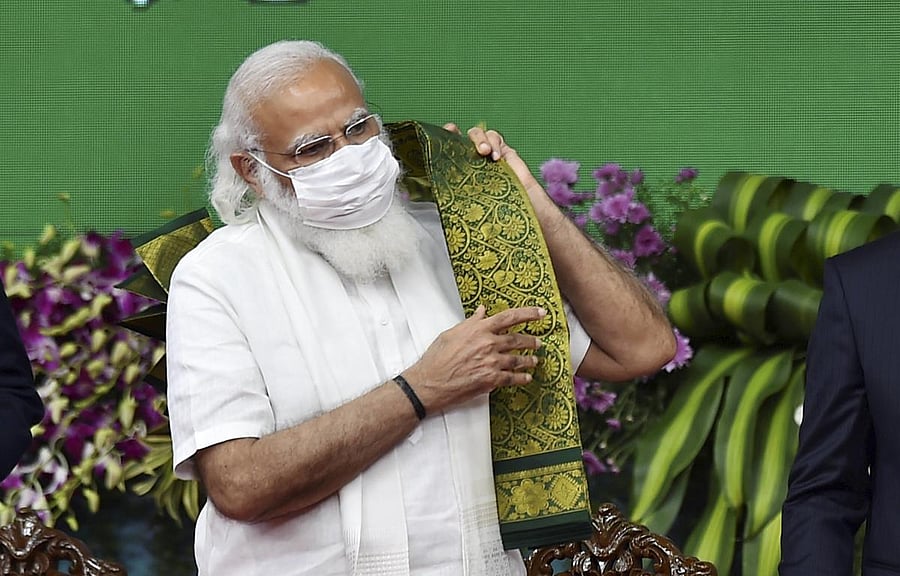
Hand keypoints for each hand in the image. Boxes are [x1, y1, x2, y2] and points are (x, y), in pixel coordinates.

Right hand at [402, 305, 544, 413]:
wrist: (430, 382)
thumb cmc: (437, 358)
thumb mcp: (451, 334)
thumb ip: (470, 323)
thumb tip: (482, 312)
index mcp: (479, 329)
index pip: (509, 317)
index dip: (528, 314)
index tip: (541, 313)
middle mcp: (488, 344)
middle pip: (517, 340)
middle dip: (531, 341)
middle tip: (538, 342)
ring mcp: (491, 362)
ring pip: (518, 360)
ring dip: (528, 360)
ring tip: (534, 360)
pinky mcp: (491, 380)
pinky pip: (512, 378)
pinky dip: (522, 378)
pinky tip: (526, 377)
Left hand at [443, 122, 545, 200]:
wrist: (522, 210)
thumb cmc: (496, 210)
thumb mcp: (469, 199)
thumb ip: (455, 191)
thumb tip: (435, 192)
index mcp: (459, 171)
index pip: (446, 152)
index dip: (442, 140)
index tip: (440, 136)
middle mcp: (471, 160)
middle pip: (459, 137)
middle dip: (457, 136)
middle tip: (458, 142)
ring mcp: (487, 154)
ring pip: (476, 133)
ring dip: (479, 139)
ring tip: (484, 152)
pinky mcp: (503, 150)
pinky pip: (495, 137)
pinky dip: (494, 143)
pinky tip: (496, 157)